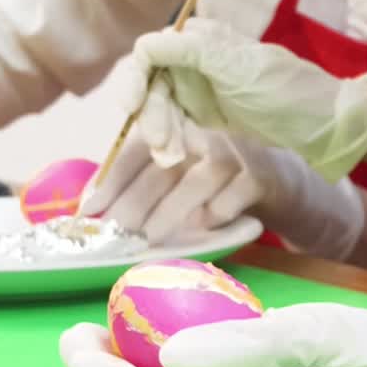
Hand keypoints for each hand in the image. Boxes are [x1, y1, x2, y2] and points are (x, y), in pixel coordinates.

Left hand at [80, 121, 364, 258]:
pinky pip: (233, 196)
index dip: (110, 182)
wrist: (278, 181)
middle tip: (115, 233)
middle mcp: (202, 133)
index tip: (88, 213)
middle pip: (161, 167)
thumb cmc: (215, 179)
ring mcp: (233, 152)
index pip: (135, 151)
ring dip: (169, 212)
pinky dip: (215, 214)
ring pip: (196, 180)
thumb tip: (90, 209)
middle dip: (134, 203)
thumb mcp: (177, 172)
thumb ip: (140, 180)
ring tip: (149, 238)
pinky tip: (201, 229)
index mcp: (175, 128)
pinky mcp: (259, 175)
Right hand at [123, 19, 366, 182]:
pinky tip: (174, 155)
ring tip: (171, 157)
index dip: (134, 80)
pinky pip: (173, 123)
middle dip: (150, 115)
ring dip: (159, 131)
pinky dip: (169, 139)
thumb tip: (148, 43)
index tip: (131, 108)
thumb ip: (192, 51)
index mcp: (201, 39)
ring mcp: (198, 87)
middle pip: (150, 84)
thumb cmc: (285, 89)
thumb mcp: (238, 68)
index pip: (149, 53)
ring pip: (158, 107)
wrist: (320, 122)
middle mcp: (193, 59)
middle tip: (163, 146)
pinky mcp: (203, 112)